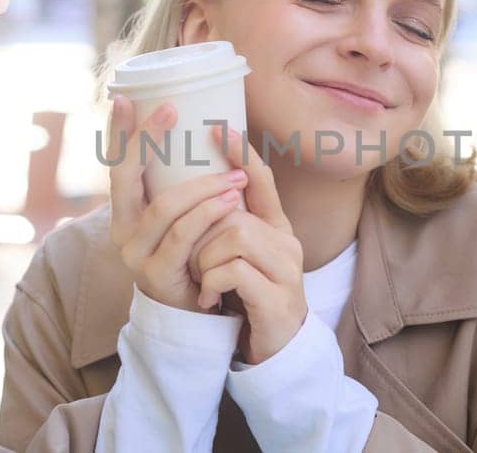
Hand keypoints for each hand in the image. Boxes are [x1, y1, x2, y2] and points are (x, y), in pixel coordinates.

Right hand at [107, 95, 247, 311]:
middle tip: (172, 109)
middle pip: (125, 178)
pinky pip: (182, 237)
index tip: (127, 96)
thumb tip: (211, 129)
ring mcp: (135, 253)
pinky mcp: (156, 274)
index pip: (116, 164)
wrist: (197, 310)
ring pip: (163, 209)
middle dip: (146, 139)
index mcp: (126, 210)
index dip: (119, 131)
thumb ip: (188, 184)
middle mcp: (121, 228)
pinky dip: (208, 215)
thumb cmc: (197, 251)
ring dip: (202, 186)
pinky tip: (230, 201)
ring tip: (234, 172)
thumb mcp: (188, 214)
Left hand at [194, 127, 306, 363]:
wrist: (277, 350)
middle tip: (191, 257)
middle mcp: (286, 243)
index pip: (261, 180)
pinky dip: (212, 284)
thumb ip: (225, 224)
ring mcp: (285, 271)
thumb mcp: (238, 256)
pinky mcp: (276, 300)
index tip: (219, 126)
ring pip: (233, 238)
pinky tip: (208, 300)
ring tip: (202, 282)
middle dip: (202, 231)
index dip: (241, 153)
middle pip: (234, 212)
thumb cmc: (250, 297)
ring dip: (205, 260)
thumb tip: (193, 189)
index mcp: (275, 228)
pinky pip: (233, 273)